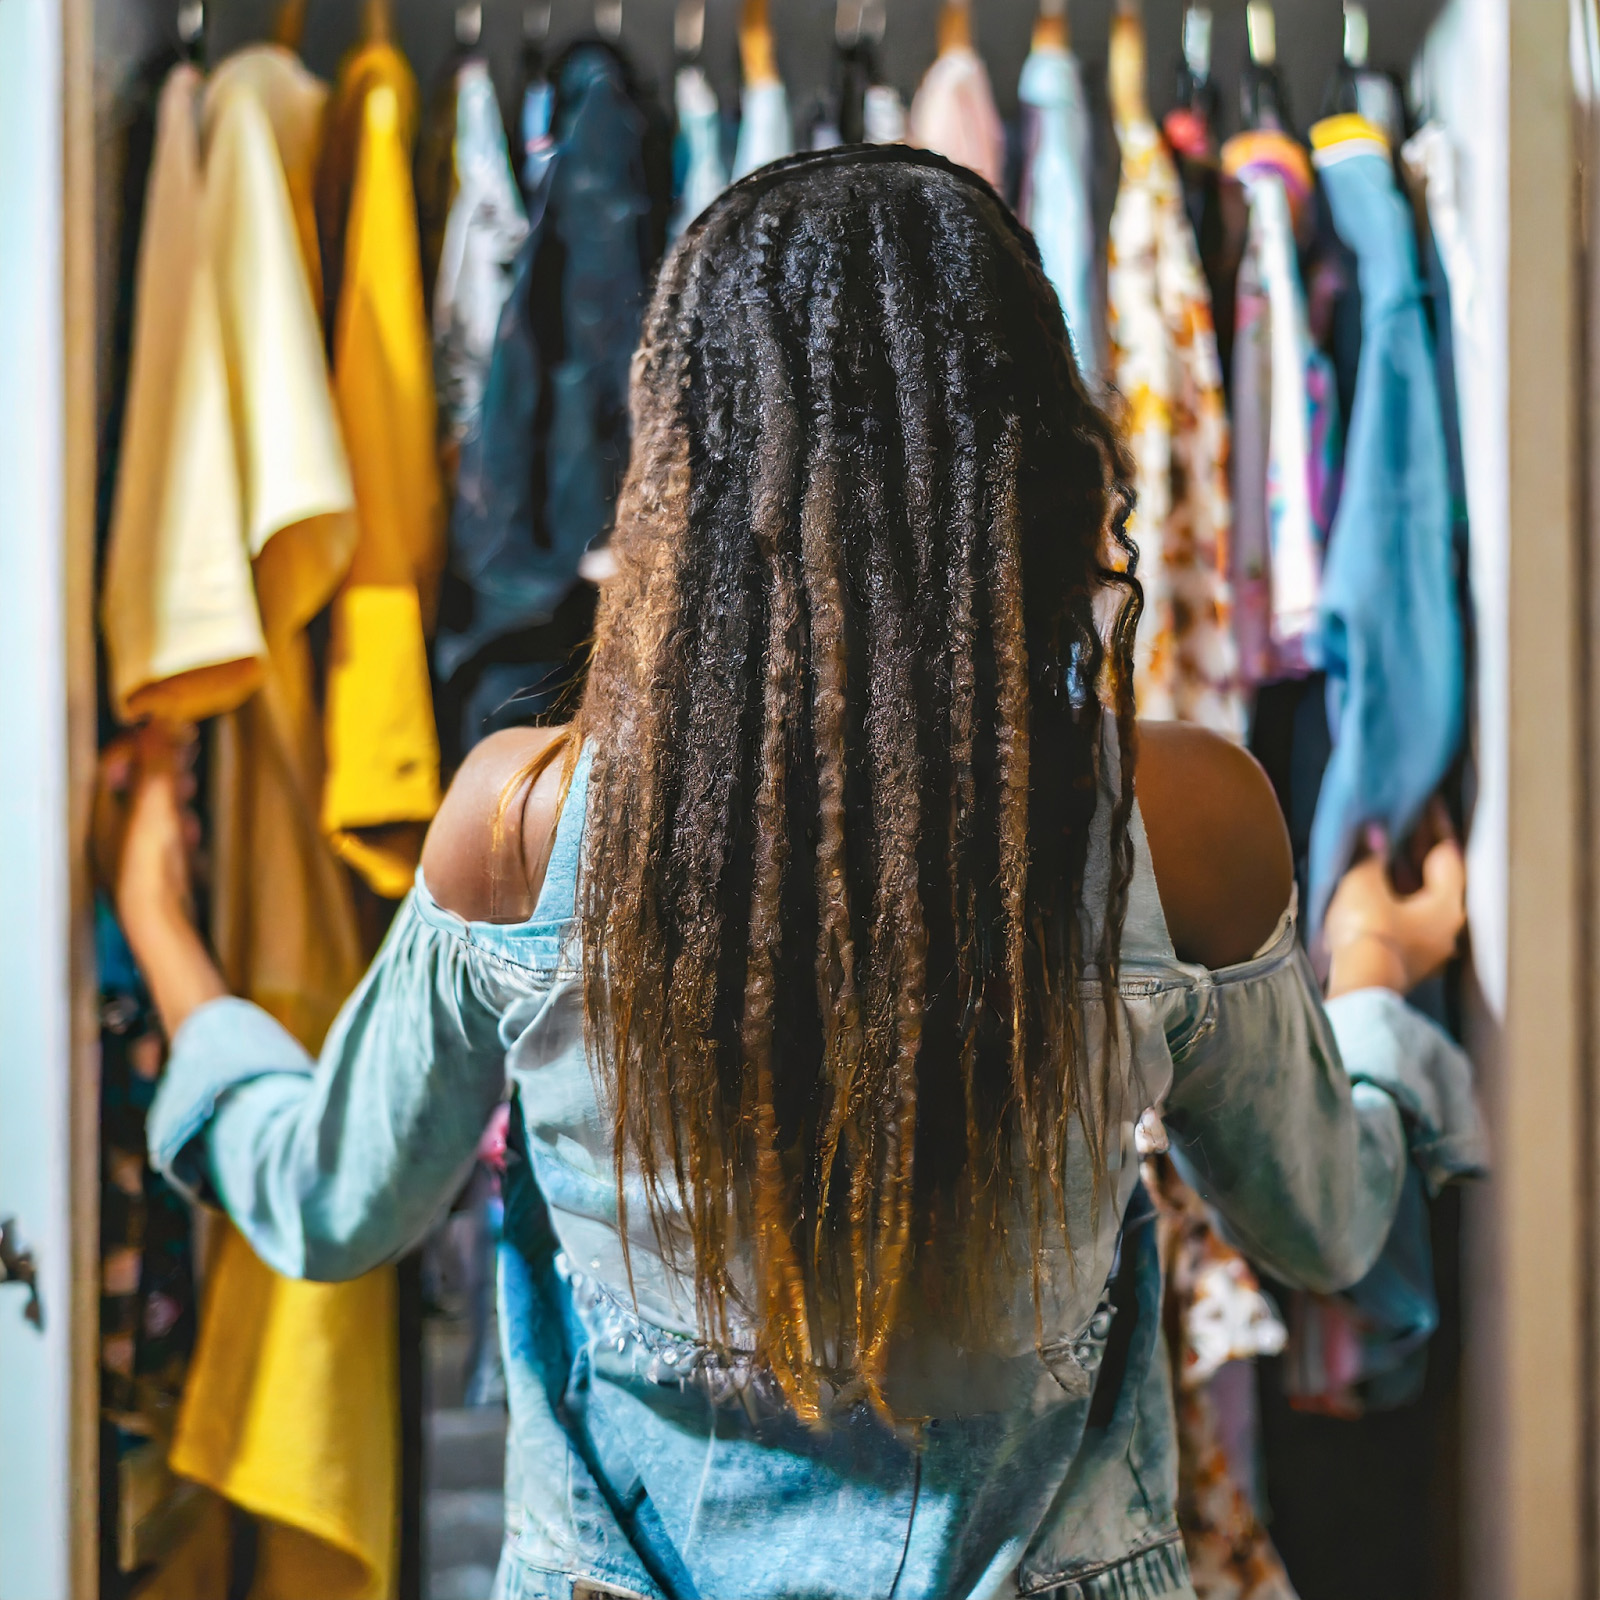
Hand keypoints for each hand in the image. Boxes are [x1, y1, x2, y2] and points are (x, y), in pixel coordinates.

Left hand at [95, 725, 222, 1035]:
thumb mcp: (156, 802)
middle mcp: (107, 831)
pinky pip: (162, 835)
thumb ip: (160, 762)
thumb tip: (162, 720)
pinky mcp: (149, 869)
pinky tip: (191, 830)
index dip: (140, 743)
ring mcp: (128, 851)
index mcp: (100, 811)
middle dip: (160, 765)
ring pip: (149, 809)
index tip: (168, 731)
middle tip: (187, 750)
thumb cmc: (150, 862)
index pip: (111, 763)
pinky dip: (177, 823)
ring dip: (171, 792)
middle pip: (131, 784)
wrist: (158, 920)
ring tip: (190, 786)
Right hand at [1324, 835, 1465, 997]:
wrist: (1359, 985)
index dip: (1434, 825)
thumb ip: (1371, 853)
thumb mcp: (1364, 882)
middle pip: (1435, 879)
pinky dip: (1394, 897)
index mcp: (1449, 904)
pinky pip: (1404, 918)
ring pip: (1419, 900)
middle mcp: (1446, 927)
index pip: (1446, 853)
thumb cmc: (1369, 931)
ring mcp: (1428, 947)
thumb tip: (1374, 831)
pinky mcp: (1406, 959)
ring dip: (1403, 876)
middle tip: (1403, 821)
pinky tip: (1374, 885)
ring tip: (1383, 849)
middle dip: (1418, 850)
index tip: (1426, 802)